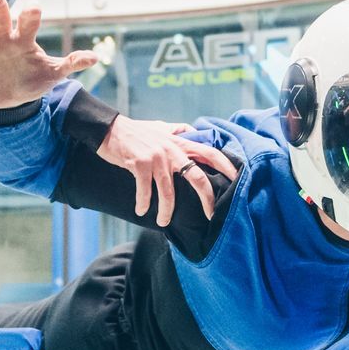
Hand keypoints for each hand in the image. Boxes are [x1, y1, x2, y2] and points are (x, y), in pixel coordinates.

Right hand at [0, 0, 98, 109]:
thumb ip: (70, 64)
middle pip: (1, 18)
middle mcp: (4, 37)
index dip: (30, 15)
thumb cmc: (33, 79)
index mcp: (25, 38)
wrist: (11, 99)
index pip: (28, 22)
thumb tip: (95, 58)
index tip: (34, 9)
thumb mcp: (53, 74)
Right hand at [96, 115, 235, 226]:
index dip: (227, 166)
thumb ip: (177, 131)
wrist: (110, 130)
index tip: (237, 180)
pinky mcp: (140, 164)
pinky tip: (141, 210)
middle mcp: (173, 150)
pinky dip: (143, 203)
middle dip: (207, 199)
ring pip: (169, 191)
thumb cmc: (137, 131)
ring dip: (167, 211)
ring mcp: (157, 157)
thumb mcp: (161, 128)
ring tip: (163, 221)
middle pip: (198, 177)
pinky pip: (145, 190)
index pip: (211, 153)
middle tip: (211, 215)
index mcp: (181, 143)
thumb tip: (189, 130)